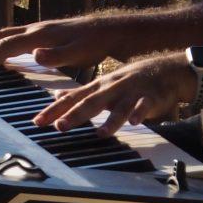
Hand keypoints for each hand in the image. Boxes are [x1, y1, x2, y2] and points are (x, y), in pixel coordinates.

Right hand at [0, 15, 132, 75]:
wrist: (107, 31)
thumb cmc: (93, 44)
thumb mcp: (77, 53)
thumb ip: (55, 55)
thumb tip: (34, 54)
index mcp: (39, 35)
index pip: (6, 46)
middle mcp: (34, 29)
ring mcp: (36, 31)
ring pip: (2, 35)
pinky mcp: (40, 35)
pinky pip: (11, 39)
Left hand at [31, 53, 195, 134]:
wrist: (165, 69)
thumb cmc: (130, 81)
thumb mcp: (103, 85)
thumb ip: (80, 93)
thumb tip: (56, 97)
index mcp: (99, 86)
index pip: (72, 98)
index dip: (54, 109)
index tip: (37, 122)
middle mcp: (112, 87)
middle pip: (91, 102)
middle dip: (75, 114)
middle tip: (60, 126)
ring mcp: (131, 92)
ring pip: (120, 106)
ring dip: (111, 119)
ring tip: (101, 133)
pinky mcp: (151, 97)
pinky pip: (145, 106)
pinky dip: (140, 113)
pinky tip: (136, 122)